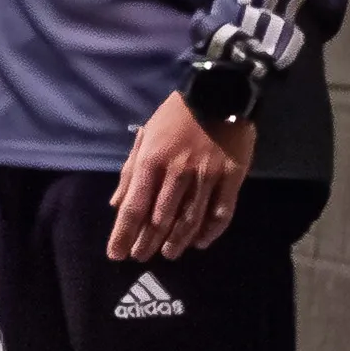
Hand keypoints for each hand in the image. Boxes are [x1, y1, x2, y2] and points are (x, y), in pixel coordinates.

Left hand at [105, 92, 252, 263]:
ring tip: (169, 254)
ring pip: (190, 219)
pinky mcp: (233, 177)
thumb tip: (116, 204)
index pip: (133, 207)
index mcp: (151, 162)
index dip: (123, 234)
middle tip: (141, 257)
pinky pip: (222, 211)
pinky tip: (200, 242)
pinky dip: (210, 230)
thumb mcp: (146, 137)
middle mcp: (177, 173)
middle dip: (147, 242)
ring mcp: (207, 176)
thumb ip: (130, 172)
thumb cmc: (176, 116)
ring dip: (177, 241)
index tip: (116, 254)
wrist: (220, 93)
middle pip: (160, 218)